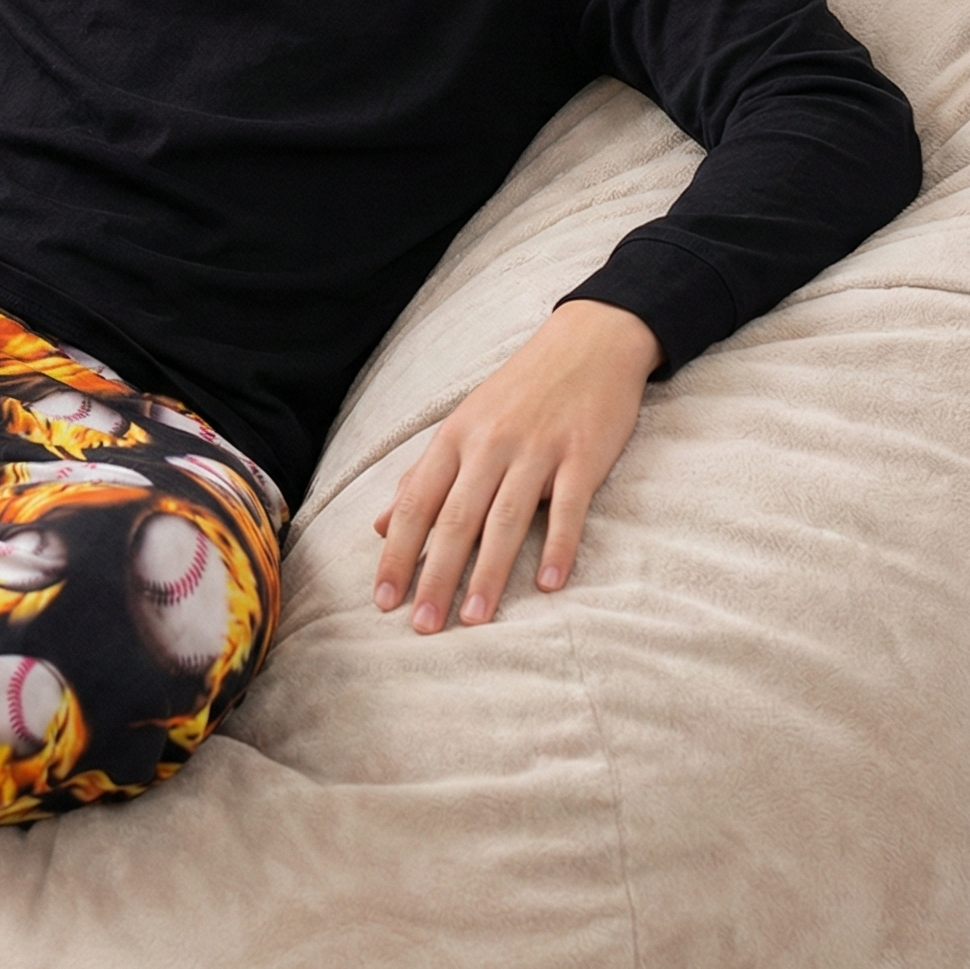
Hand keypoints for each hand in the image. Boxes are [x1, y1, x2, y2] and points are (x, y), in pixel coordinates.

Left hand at [372, 300, 662, 632]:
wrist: (588, 342)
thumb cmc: (518, 392)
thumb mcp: (462, 426)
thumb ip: (423, 476)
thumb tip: (381, 524)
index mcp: (454, 440)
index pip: (416, 504)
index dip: (397, 553)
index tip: (383, 599)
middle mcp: (488, 445)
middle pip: (454, 519)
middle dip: (434, 576)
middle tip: (422, 626)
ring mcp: (536, 450)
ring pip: (505, 520)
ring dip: (488, 574)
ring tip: (473, 619)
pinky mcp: (582, 455)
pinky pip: (568, 507)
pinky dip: (559, 546)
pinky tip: (550, 584)